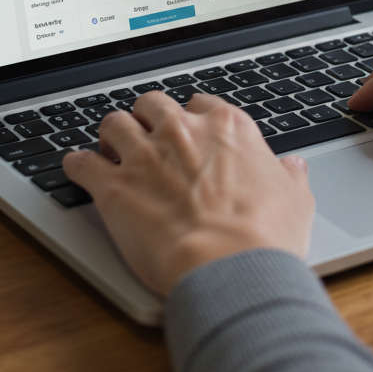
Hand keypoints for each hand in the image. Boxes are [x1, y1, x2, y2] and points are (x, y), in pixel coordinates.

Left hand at [62, 92, 314, 295]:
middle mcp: (182, 132)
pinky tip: (77, 169)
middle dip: (147, 118)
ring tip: (110, 149)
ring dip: (110, 135)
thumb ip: (289, 176)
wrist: (230, 268)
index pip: (201, 104)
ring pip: (113, 123)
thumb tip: (292, 167)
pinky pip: (81, 162)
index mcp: (227, 128)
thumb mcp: (295, 199)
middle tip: (146, 137)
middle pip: (152, 104)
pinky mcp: (113, 187)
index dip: (192, 119)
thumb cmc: (265, 236)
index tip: (189, 132)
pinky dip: (77, 164)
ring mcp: (144, 156)